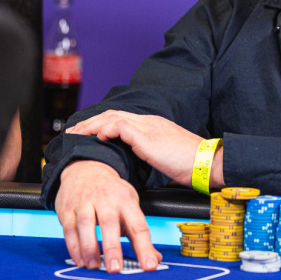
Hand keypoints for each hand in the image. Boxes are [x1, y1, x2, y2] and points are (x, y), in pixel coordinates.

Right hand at [54, 160, 161, 272]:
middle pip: (109, 223)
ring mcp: (84, 202)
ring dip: (89, 247)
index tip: (149, 265)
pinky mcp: (67, 209)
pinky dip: (74, 246)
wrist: (86, 168)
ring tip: (93, 266)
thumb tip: (154, 258)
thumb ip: (139, 234)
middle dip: (112, 247)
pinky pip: (69, 228)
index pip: (138, 225)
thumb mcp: (130, 205)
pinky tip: (79, 260)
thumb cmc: (112, 193)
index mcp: (126, 200)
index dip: (145, 246)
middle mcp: (105, 199)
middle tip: (115, 269)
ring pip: (86, 224)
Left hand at [66, 111, 215, 186]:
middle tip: (73, 130)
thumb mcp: (167, 157)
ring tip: (77, 133)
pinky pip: (120, 126)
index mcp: (153, 125)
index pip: (121, 118)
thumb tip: (138, 165)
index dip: (101, 123)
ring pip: (112, 117)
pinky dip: (106, 130)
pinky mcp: (147, 137)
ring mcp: (148, 127)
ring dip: (91, 124)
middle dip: (90, 122)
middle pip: (112, 114)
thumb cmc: (191, 165)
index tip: (87, 132)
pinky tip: (98, 137)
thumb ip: (151, 155)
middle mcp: (149, 121)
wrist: (207, 162)